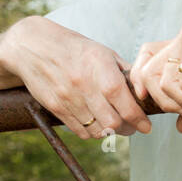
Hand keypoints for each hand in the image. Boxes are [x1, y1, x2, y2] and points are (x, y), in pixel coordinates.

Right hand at [0, 16, 151, 138]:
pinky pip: (79, 131)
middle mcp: (84, 85)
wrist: (35, 47)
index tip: (146, 126)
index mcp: (100, 68)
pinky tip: (98, 125)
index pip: (124, 102)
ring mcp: (68, 98)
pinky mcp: (55, 108)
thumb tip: (143, 90)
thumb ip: (125, 71)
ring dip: (111, 133)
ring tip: (116, 126)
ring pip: (97, 131)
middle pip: (112, 122)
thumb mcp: (104, 52)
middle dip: (128, 128)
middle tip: (133, 127)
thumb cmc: (75, 48)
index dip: (138, 118)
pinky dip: (93, 133)